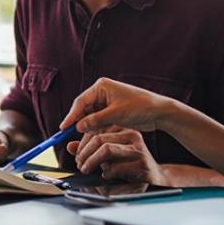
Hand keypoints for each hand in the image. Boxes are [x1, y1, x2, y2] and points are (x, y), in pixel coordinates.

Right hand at [60, 77, 175, 134]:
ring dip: (86, 125)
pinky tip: (91, 135)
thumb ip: (95, 120)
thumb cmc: (140, 107)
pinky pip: (97, 119)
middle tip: (68, 134)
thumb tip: (78, 127)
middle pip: (83, 108)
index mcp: (102, 86)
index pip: (81, 101)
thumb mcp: (116, 114)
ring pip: (89, 115)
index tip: (64, 127)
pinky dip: (94, 127)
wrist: (159, 112)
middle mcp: (102, 92)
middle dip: (77, 121)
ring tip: (81, 137)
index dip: (71, 115)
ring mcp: (106, 101)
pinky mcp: (111, 111)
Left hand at [67, 126, 168, 184]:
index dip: (82, 143)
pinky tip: (106, 176)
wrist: (155, 177)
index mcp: (123, 129)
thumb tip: (69, 146)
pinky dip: (106, 173)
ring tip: (87, 170)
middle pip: (99, 139)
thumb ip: (89, 149)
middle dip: (84, 153)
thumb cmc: (129, 165)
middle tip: (80, 164)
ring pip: (106, 150)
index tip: (76, 155)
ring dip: (92, 162)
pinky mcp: (142, 165)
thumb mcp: (108, 155)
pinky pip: (116, 167)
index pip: (96, 130)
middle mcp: (132, 136)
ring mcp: (138, 150)